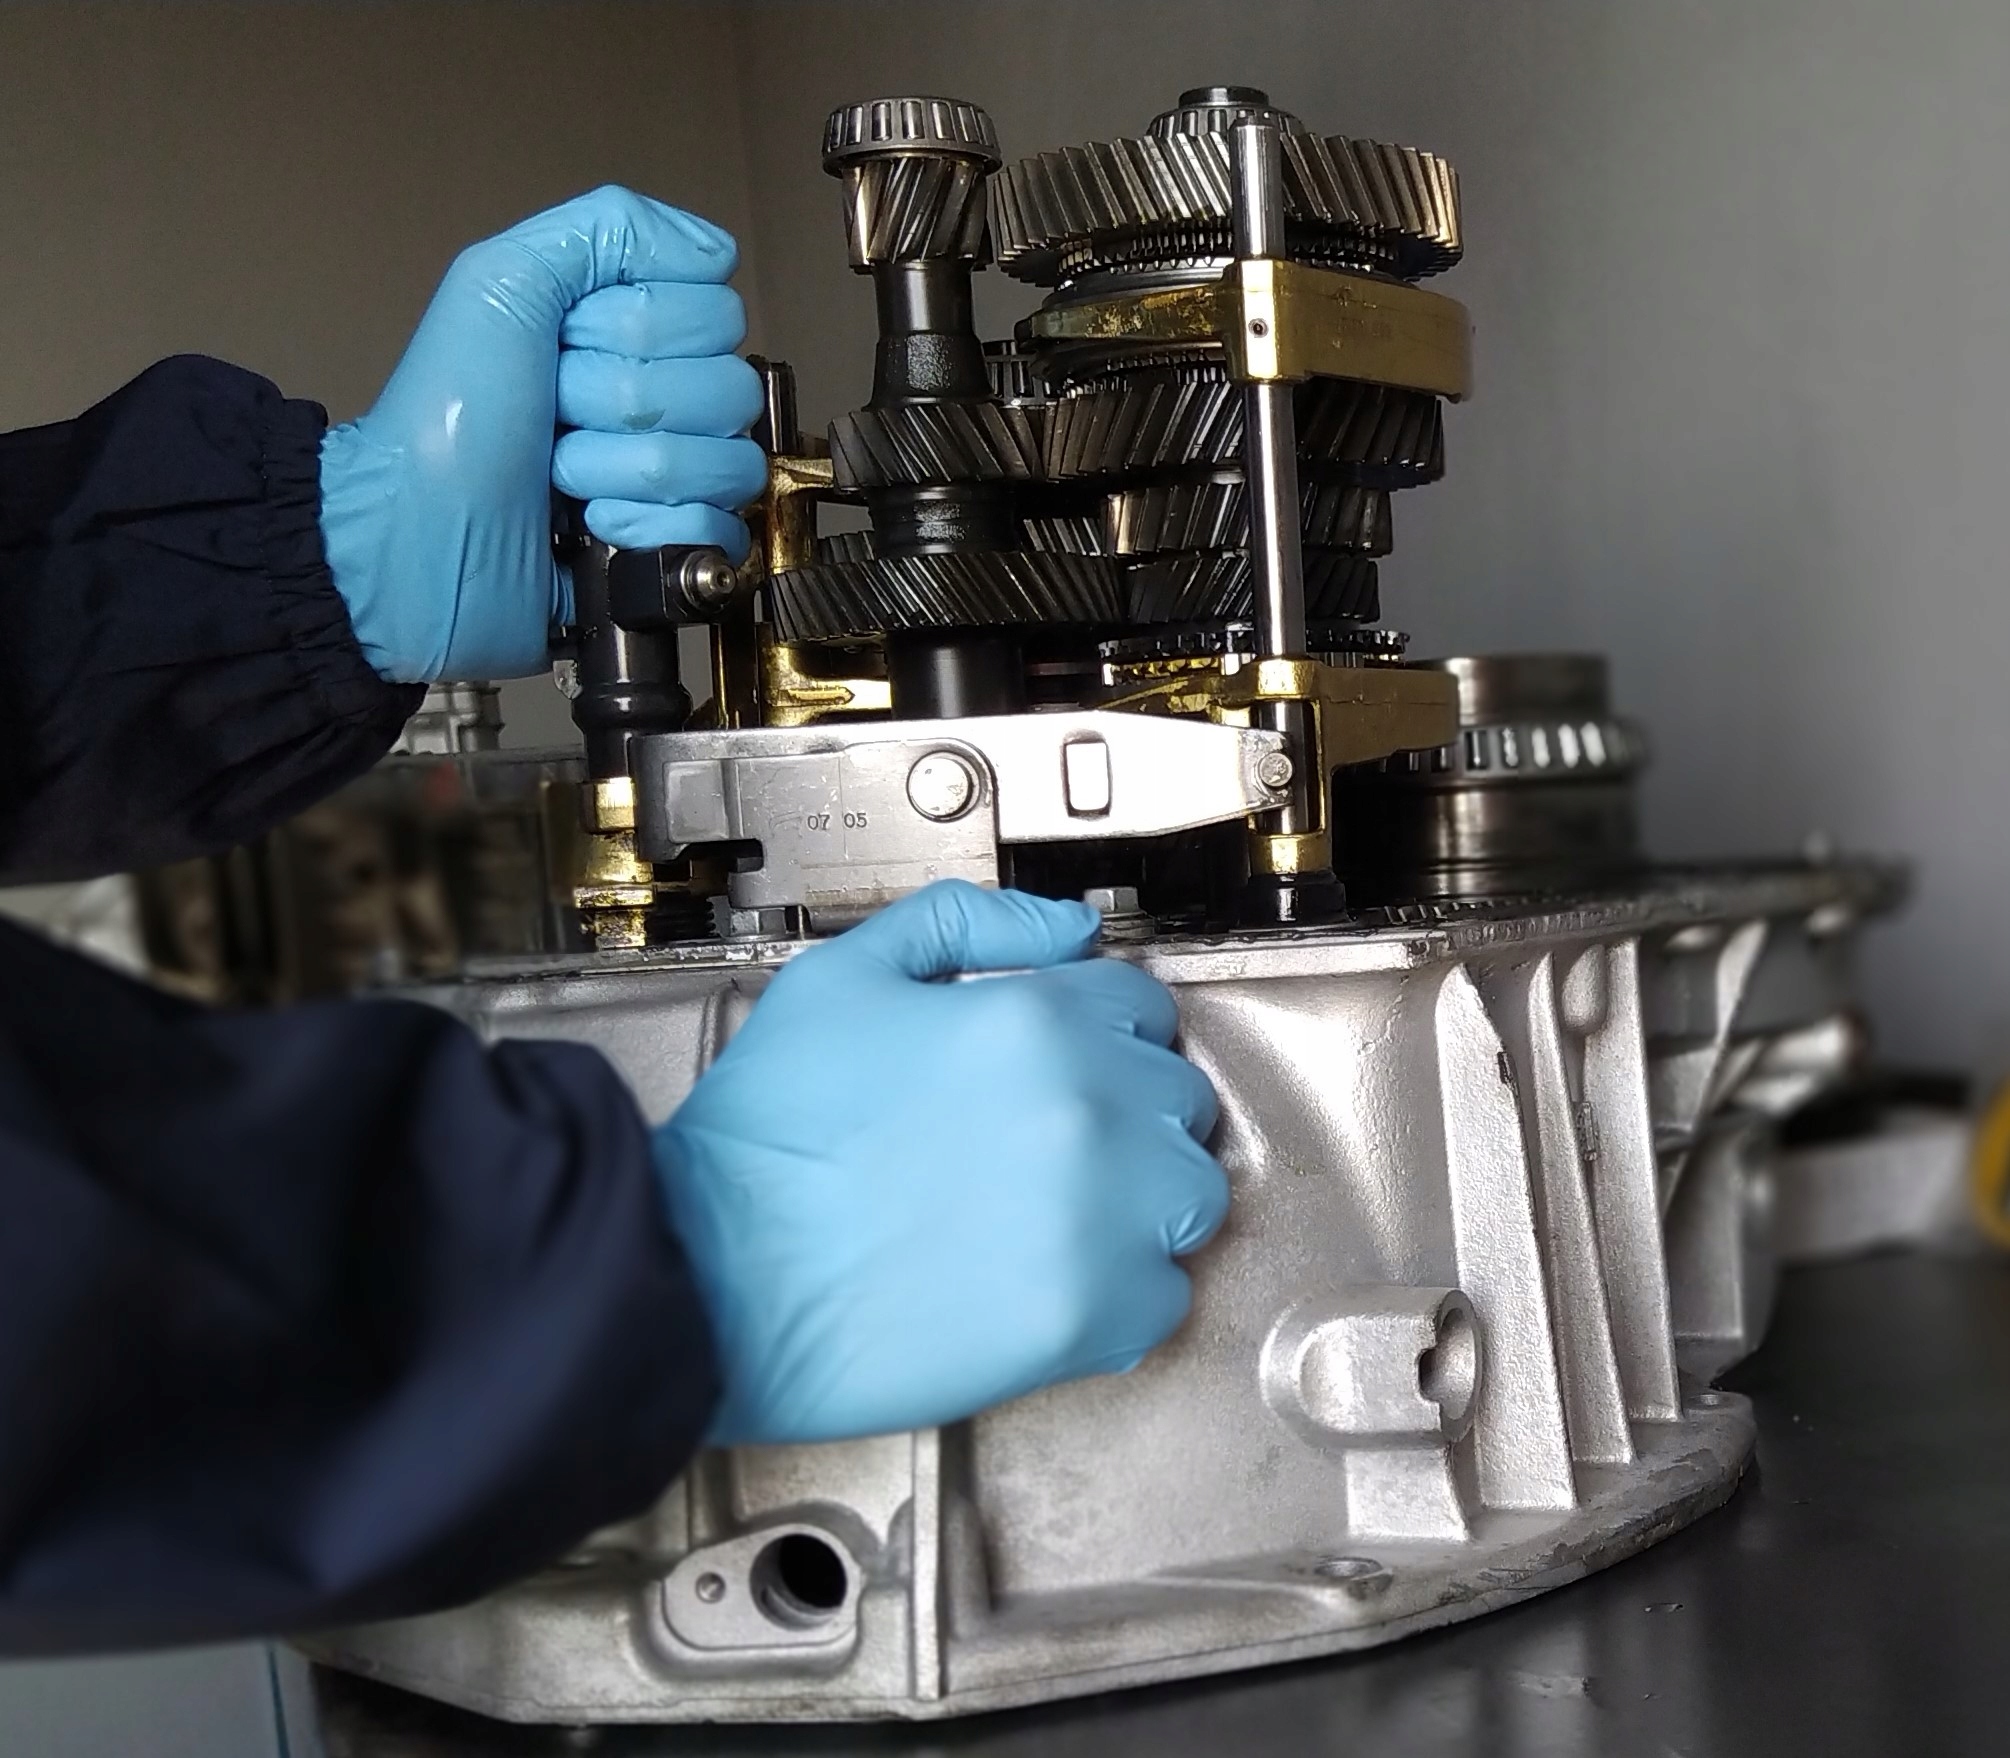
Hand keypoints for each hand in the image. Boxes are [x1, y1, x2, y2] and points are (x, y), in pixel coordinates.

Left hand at [319, 185, 767, 682]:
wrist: (418, 542)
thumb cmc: (445, 420)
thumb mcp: (502, 280)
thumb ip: (612, 228)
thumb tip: (715, 253)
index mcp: (629, 331)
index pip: (718, 312)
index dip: (644, 326)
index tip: (568, 343)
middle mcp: (661, 401)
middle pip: (727, 388)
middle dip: (629, 402)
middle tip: (556, 416)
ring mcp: (672, 480)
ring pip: (728, 462)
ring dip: (629, 470)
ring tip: (560, 477)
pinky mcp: (674, 550)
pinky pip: (724, 530)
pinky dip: (654, 530)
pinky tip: (596, 527)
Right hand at [654, 882, 1227, 1446]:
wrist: (716, 1276)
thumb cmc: (767, 1138)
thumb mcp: (844, 976)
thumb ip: (965, 923)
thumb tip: (1067, 930)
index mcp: (1036, 1020)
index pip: (1141, 1007)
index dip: (1100, 1034)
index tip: (1067, 1070)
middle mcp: (1088, 1110)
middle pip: (1176, 1099)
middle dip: (1124, 1113)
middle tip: (1046, 1147)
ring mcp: (1100, 1217)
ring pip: (1190, 1196)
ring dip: (1142, 1201)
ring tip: (1056, 1215)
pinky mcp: (1091, 1316)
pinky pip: (1163, 1298)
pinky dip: (1122, 1294)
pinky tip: (1046, 1278)